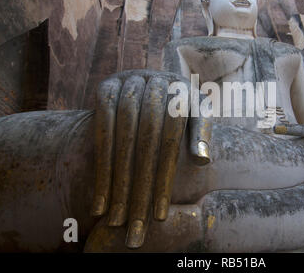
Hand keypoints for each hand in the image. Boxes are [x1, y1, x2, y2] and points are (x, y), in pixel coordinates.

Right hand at [90, 70, 211, 247]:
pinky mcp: (107, 85)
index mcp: (185, 90)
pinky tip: (100, 193)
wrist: (152, 87)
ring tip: (116, 216)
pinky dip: (101, 160)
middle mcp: (158, 80)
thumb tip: (203, 160)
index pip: (174, 139)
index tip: (159, 215)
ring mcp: (131, 80)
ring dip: (118, 177)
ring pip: (123, 133)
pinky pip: (101, 125)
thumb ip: (200, 136)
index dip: (165, 175)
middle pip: (148, 137)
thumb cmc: (180, 114)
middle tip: (134, 224)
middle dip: (140, 183)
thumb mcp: (196, 121)